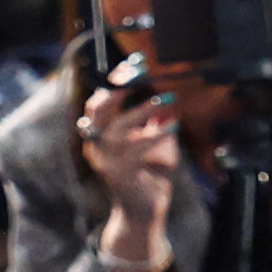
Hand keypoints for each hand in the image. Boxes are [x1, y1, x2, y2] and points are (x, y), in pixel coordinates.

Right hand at [78, 67, 183, 267]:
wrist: (144, 209)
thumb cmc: (150, 170)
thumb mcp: (156, 138)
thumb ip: (157, 118)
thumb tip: (168, 92)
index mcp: (101, 133)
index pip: (100, 100)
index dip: (115, 79)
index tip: (137, 62)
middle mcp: (97, 144)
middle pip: (98, 109)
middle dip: (120, 87)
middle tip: (144, 72)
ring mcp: (106, 160)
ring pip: (118, 128)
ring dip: (144, 109)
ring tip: (169, 98)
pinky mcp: (120, 174)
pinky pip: (136, 150)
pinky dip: (156, 136)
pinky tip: (173, 127)